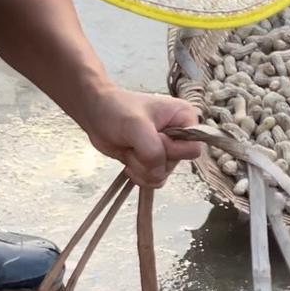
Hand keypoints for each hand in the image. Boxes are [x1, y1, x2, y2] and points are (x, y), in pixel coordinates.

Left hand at [83, 89, 201, 186]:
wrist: (96, 114)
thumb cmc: (117, 110)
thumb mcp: (136, 126)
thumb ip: (153, 151)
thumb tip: (158, 174)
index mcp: (185, 119)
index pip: (193, 149)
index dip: (172, 150)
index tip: (154, 137)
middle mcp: (180, 136)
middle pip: (176, 164)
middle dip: (151, 160)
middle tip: (135, 143)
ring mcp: (166, 150)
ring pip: (163, 175)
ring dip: (142, 168)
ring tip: (130, 150)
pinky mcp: (153, 162)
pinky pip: (154, 180)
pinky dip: (139, 175)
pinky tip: (129, 161)